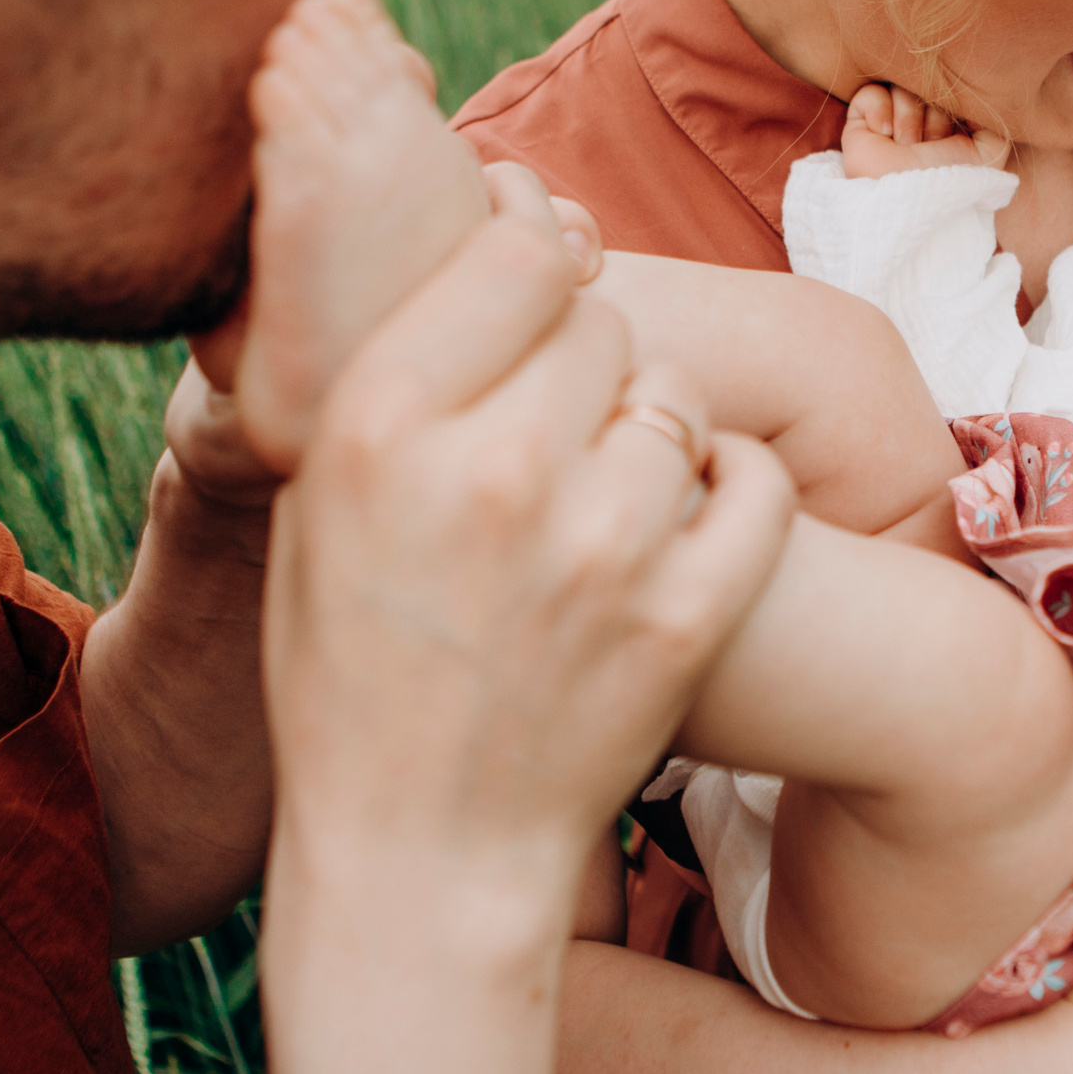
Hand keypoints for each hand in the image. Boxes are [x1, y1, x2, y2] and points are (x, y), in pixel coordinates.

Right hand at [260, 169, 793, 1073]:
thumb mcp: (319, 506)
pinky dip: (735, 487)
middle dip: (584, 357)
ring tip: (607, 491)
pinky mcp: (686, 617)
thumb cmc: (353, 673)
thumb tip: (515, 217)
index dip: (535, 242)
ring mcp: (601, 548)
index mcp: (377, 426)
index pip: (513, 253)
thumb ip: (402, 369)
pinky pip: (753, 483)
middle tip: (556, 419)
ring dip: (653, 430)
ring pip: (676, 400)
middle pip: (600, 322)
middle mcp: (493, 471)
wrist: (421, 856)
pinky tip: (689, 514)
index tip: (540, 260)